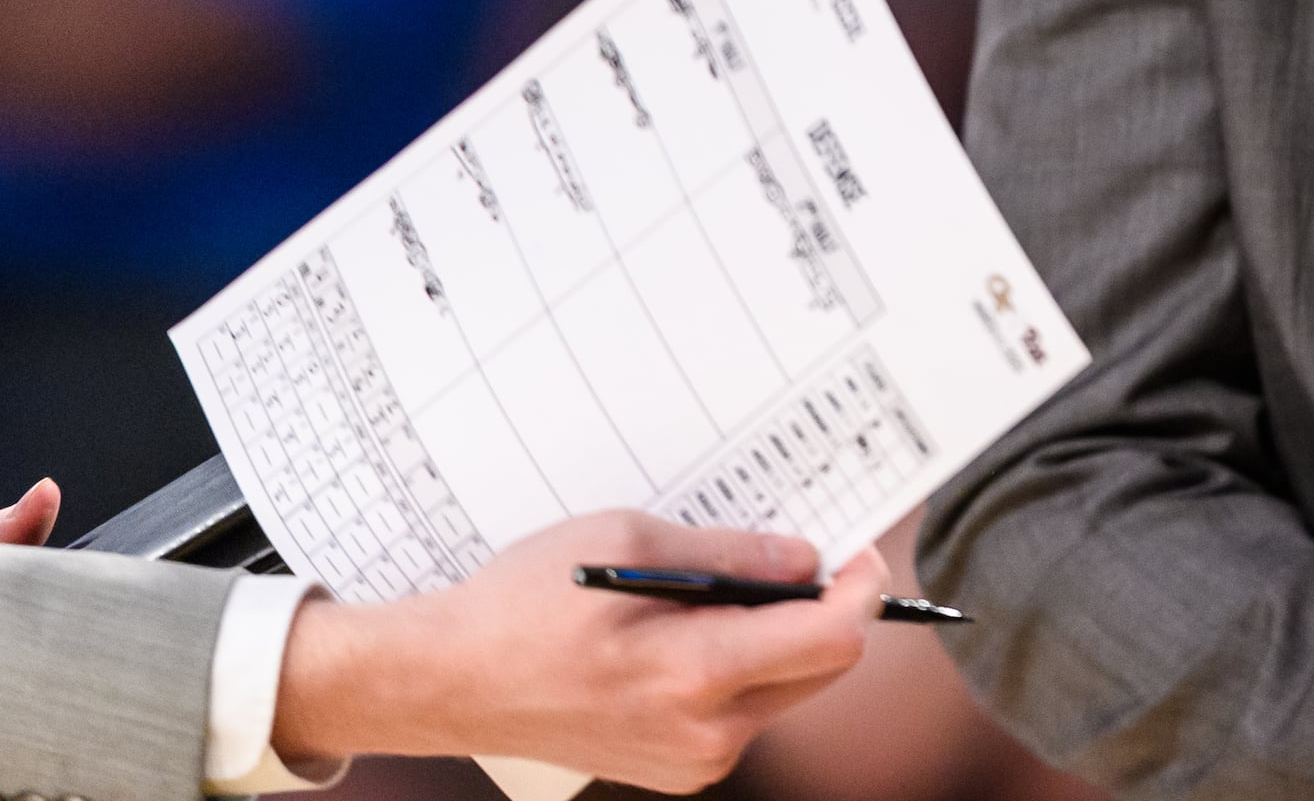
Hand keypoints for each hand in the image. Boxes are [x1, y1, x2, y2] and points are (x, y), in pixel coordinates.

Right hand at [271, 511, 881, 789]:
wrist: (451, 681)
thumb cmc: (525, 605)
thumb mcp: (629, 543)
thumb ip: (731, 554)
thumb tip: (805, 557)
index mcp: (695, 676)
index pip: (831, 639)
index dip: (860, 587)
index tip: (862, 550)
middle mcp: (706, 736)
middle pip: (818, 666)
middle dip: (817, 607)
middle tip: (784, 554)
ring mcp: (691, 763)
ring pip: (782, 687)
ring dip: (773, 636)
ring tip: (704, 592)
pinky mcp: (677, 769)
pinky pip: (741, 709)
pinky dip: (737, 665)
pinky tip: (683, 631)